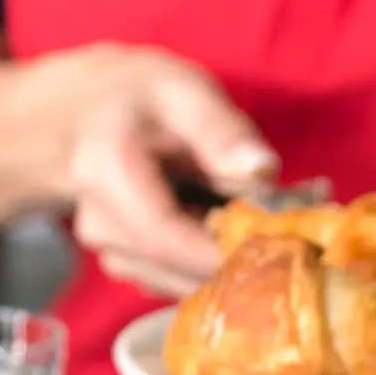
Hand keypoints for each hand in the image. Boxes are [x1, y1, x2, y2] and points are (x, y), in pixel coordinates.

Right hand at [23, 44, 276, 295]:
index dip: (222, 254)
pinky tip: (234, 232)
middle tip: (293, 230)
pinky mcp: (128, 268)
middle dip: (239, 258)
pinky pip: (179, 279)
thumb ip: (221, 129)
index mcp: (108, 172)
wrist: (83, 120)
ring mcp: (111, 253)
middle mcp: (101, 226)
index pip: (166, 236)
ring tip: (267, 223)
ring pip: (184, 282)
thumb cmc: (137, 98)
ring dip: (231, 264)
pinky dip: (214, 264)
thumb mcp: (181, 92)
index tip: (278, 248)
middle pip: (180, 270)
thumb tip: (264, 170)